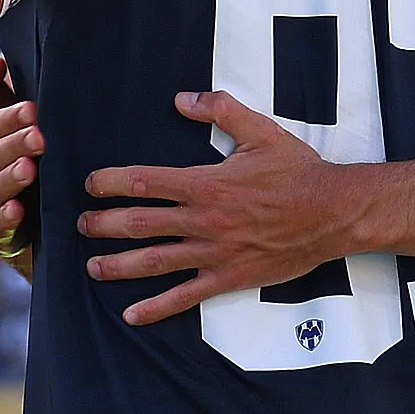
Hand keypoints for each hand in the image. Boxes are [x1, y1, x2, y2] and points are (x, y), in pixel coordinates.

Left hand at [77, 91, 359, 324]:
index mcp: (206, 183)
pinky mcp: (229, 277)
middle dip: (104, 224)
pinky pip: (186, 295)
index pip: (145, 182)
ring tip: (92, 266)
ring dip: (119, 265)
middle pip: (140, 223)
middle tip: (81, 224)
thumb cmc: (298, 172)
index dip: (112, 182)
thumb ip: (221, 112)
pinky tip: (132, 314)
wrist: (333, 213)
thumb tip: (184, 99)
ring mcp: (214, 251)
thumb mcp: (261, 132)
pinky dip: (157, 306)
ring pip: (154, 261)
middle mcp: (203, 219)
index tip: (91, 184)